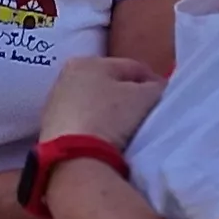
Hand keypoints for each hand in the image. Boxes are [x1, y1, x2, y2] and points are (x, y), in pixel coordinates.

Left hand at [39, 55, 167, 146]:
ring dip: (113, 112)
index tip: (168, 97)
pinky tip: (108, 138)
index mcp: (88, 62)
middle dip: (131, 95)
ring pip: (95, 103)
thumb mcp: (144, 98)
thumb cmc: (110, 117)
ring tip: (130, 127)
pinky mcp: (50, 126)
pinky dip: (97, 126)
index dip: (154, 80)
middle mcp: (66, 76)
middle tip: (150, 111)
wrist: (73, 156)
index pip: (132, 67)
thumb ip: (155, 88)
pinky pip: (83, 121)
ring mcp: (55, 102)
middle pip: (110, 84)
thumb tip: (157, 88)